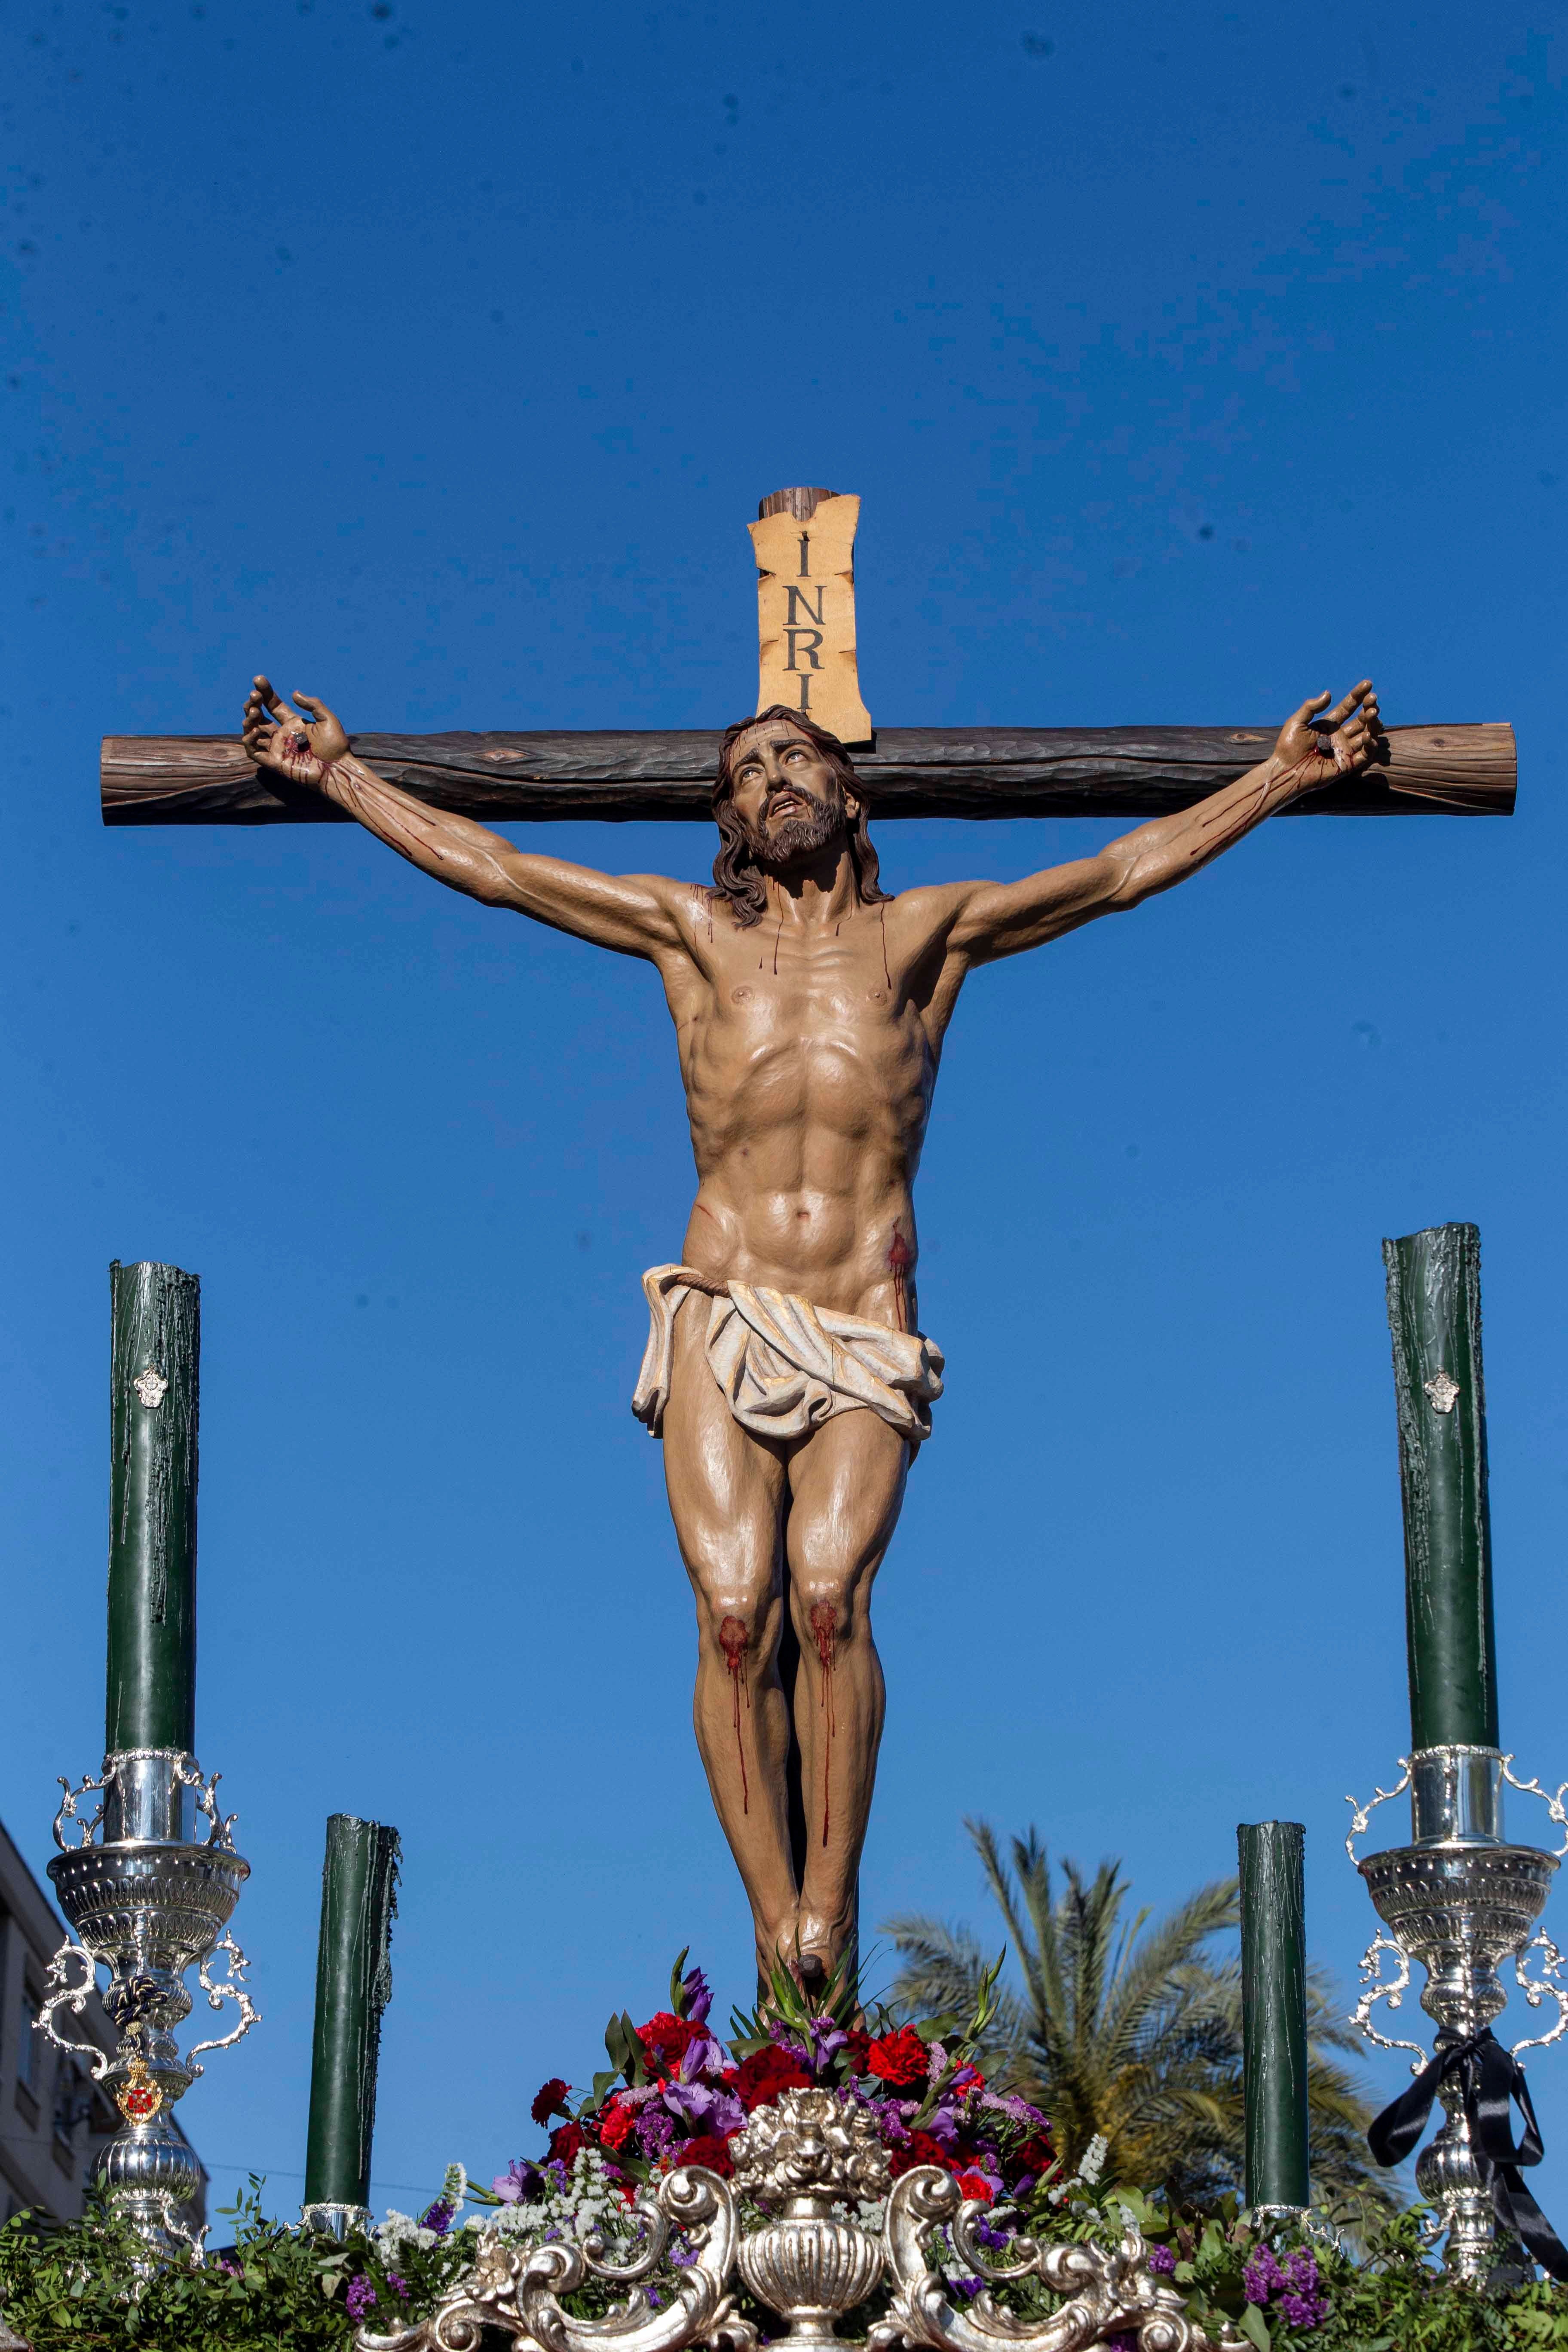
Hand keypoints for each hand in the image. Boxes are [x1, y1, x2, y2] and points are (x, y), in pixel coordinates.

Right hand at [241, 676, 348, 791]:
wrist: (337, 769)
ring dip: (249, 720)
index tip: (259, 679)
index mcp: (293, 723)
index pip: (273, 705)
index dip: (265, 693)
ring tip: (255, 711)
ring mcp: (278, 748)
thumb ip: (313, 704)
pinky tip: (254, 730)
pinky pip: (254, 752)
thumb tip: (294, 693)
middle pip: (259, 717)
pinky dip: (249, 741)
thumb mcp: (327, 719)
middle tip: (254, 695)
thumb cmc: (336, 746)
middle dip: (253, 704)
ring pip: (253, 732)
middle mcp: (283, 734)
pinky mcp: (275, 762)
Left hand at [1272, 679, 1381, 790]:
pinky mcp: (1348, 765)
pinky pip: (1365, 754)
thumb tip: (1328, 693)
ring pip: (1367, 734)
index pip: (1348, 707)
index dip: (1358, 696)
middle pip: (1361, 720)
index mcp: (1329, 725)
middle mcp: (1340, 736)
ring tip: (1372, 713)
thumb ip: (1311, 707)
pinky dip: (1370, 745)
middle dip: (1368, 708)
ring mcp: (1345, 750)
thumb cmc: (1288, 747)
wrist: (1286, 770)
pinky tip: (1368, 735)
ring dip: (1373, 723)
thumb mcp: (1296, 722)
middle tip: (1372, 700)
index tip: (1367, 684)